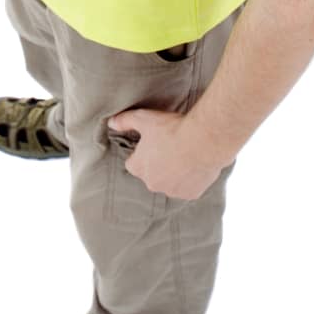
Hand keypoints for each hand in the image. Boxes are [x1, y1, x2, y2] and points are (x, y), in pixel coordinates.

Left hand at [106, 108, 231, 200]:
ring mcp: (172, 191)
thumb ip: (124, 121)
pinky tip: (195, 164)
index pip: (133, 164)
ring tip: (184, 154)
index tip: (151, 143)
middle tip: (169, 147)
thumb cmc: (171, 129)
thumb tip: (111, 123)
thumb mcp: (144, 119)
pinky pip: (188, 188)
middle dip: (157, 164)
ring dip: (174, 173)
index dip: (141, 153)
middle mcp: (153, 183)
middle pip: (151, 175)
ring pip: (170, 183)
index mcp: (139, 168)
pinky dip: (190, 179)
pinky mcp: (191, 194)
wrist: (202, 141)